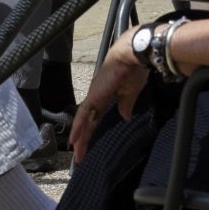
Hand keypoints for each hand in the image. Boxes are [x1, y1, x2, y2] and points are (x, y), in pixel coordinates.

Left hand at [70, 42, 151, 163]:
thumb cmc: (134, 69)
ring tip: (77, 153)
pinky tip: (74, 140)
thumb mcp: (131, 92)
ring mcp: (94, 96)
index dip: (91, 130)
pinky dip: (78, 128)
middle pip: (87, 121)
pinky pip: (84, 115)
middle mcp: (97, 96)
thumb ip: (126, 105)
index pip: (96, 117)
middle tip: (80, 155)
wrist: (133, 55)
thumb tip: (125, 117)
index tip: (88, 143)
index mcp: (106, 95)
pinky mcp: (94, 96)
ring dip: (79, 137)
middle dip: (84, 138)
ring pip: (83, 120)